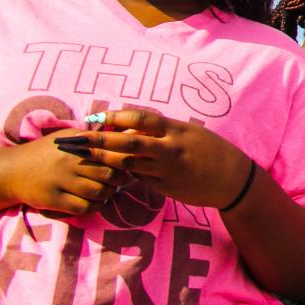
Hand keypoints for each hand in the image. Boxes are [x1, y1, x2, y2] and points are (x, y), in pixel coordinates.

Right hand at [1, 130, 130, 215]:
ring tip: (106, 190)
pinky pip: (84, 207)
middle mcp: (70, 162)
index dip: (124, 161)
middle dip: (119, 180)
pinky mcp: (54, 200)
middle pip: (110, 174)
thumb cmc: (45, 151)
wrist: (11, 170)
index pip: (112, 154)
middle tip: (118, 180)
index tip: (124, 165)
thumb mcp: (68, 137)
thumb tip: (126, 133)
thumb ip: (93, 137)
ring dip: (107, 194)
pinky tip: (94, 202)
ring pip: (99, 192)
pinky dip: (95, 207)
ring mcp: (61, 182)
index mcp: (77, 145)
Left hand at [68, 110, 250, 209]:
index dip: (115, 116)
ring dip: (104, 160)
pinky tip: (112, 172)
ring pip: (127, 164)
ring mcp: (166, 170)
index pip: (140, 118)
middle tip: (72, 141)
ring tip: (83, 156)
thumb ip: (161, 131)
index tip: (95, 117)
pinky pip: (139, 178)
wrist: (233, 180)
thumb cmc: (210, 151)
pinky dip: (125, 174)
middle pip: (126, 142)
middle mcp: (169, 149)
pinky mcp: (164, 187)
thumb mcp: (188, 133)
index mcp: (176, 130)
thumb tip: (127, 129)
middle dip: (97, 141)